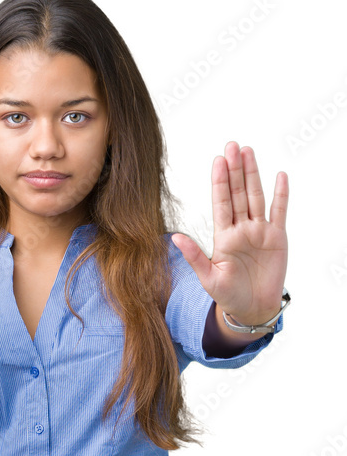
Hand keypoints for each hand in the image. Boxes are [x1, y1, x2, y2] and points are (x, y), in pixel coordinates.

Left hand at [171, 141, 288, 324]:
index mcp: (223, 237)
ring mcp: (259, 231)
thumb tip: (175, 237)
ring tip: (248, 152)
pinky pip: (279, 212)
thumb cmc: (228, 296)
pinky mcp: (277, 238)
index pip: (221, 203)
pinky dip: (281, 194)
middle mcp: (241, 229)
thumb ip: (194, 256)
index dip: (220, 182)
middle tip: (232, 146)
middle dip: (235, 170)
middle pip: (238, 194)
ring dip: (253, 175)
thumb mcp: (208, 278)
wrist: (252, 309)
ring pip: (256, 197)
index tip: (218, 161)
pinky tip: (279, 176)